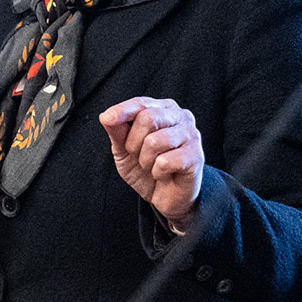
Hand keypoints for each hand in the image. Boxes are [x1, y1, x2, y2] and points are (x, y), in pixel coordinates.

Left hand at [98, 96, 204, 227]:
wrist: (166, 198)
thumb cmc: (147, 168)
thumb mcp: (124, 149)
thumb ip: (117, 131)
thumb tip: (105, 116)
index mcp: (164, 109)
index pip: (141, 103)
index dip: (122, 111)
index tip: (107, 119)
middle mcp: (181, 117)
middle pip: (148, 118)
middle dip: (134, 142)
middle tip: (139, 156)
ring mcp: (191, 135)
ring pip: (155, 141)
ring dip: (145, 160)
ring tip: (153, 166)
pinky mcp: (195, 156)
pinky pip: (164, 162)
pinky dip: (157, 173)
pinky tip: (165, 174)